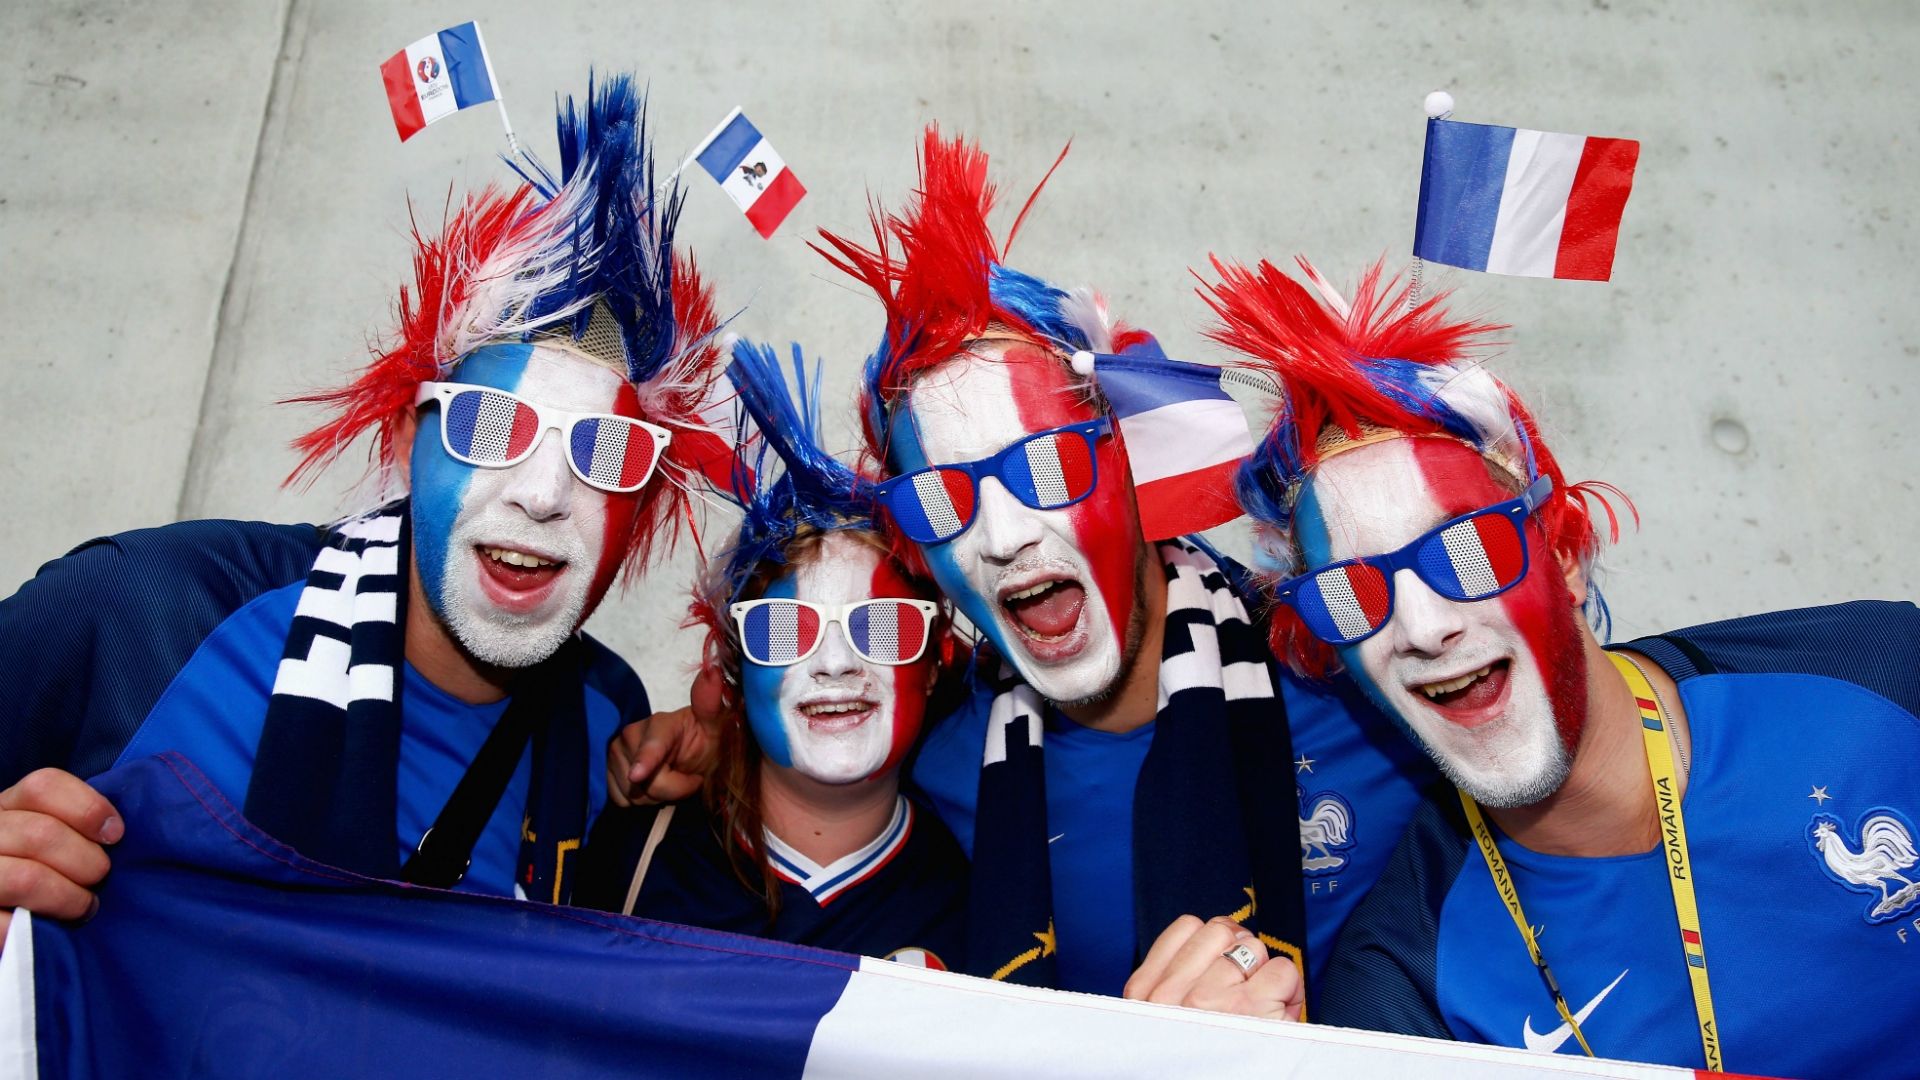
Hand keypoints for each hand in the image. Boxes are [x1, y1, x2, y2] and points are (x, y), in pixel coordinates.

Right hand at [0, 768, 120, 943]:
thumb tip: (115, 830)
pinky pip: (5, 924)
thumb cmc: (37, 868)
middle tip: (99, 879)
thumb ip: (71, 825)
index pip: (43, 786)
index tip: (115, 835)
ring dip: (69, 897)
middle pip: (42, 833)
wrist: (4, 900)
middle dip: (86, 861)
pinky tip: (49, 929)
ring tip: (84, 907)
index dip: (88, 808)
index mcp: (5, 806)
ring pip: (27, 878)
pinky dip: (39, 927)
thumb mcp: (47, 834)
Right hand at [605, 666, 725, 807]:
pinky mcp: (604, 773)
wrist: (687, 756)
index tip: (638, 776)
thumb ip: (710, 703)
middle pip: (645, 782)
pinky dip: (639, 801)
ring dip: (656, 796)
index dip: (646, 759)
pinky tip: (650, 786)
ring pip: (633, 794)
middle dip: (672, 789)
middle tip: (686, 777)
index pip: (652, 744)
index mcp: (660, 723)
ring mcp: (614, 754)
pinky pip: (620, 799)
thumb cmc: (701, 741)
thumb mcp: (714, 725)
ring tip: (668, 779)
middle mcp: (629, 735)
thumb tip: (712, 671)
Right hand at [1123, 915, 1304, 1021]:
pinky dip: (1287, 988)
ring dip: (1262, 972)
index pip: (1188, 927)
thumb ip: (1175, 976)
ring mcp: (1215, 1001)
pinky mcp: (1254, 1010)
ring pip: (1253, 948)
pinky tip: (1274, 1013)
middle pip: (1222, 931)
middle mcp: (1176, 994)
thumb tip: (1220, 935)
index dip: (1212, 944)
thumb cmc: (1193, 1062)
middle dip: (1238, 955)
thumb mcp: (1161, 1019)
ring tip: (1256, 1005)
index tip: (1217, 966)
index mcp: (1145, 993)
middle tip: (1240, 989)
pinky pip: (1283, 970)